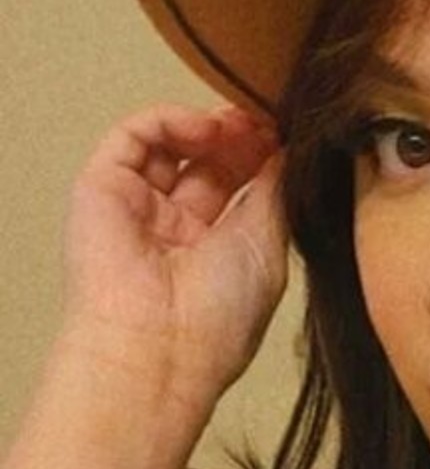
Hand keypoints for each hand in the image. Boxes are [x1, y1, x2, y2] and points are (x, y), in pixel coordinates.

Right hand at [58, 102, 289, 411]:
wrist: (159, 348)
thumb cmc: (217, 321)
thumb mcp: (267, 248)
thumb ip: (274, 194)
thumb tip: (287, 151)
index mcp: (214, 251)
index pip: (236, 186)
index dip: (261, 156)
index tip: (289, 137)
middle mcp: (173, 228)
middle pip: (206, 161)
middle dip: (238, 137)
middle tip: (266, 121)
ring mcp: (136, 207)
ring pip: (168, 143)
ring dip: (208, 125)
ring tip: (239, 124)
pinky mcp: (102, 189)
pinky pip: (132, 137)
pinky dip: (169, 120)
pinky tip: (205, 127)